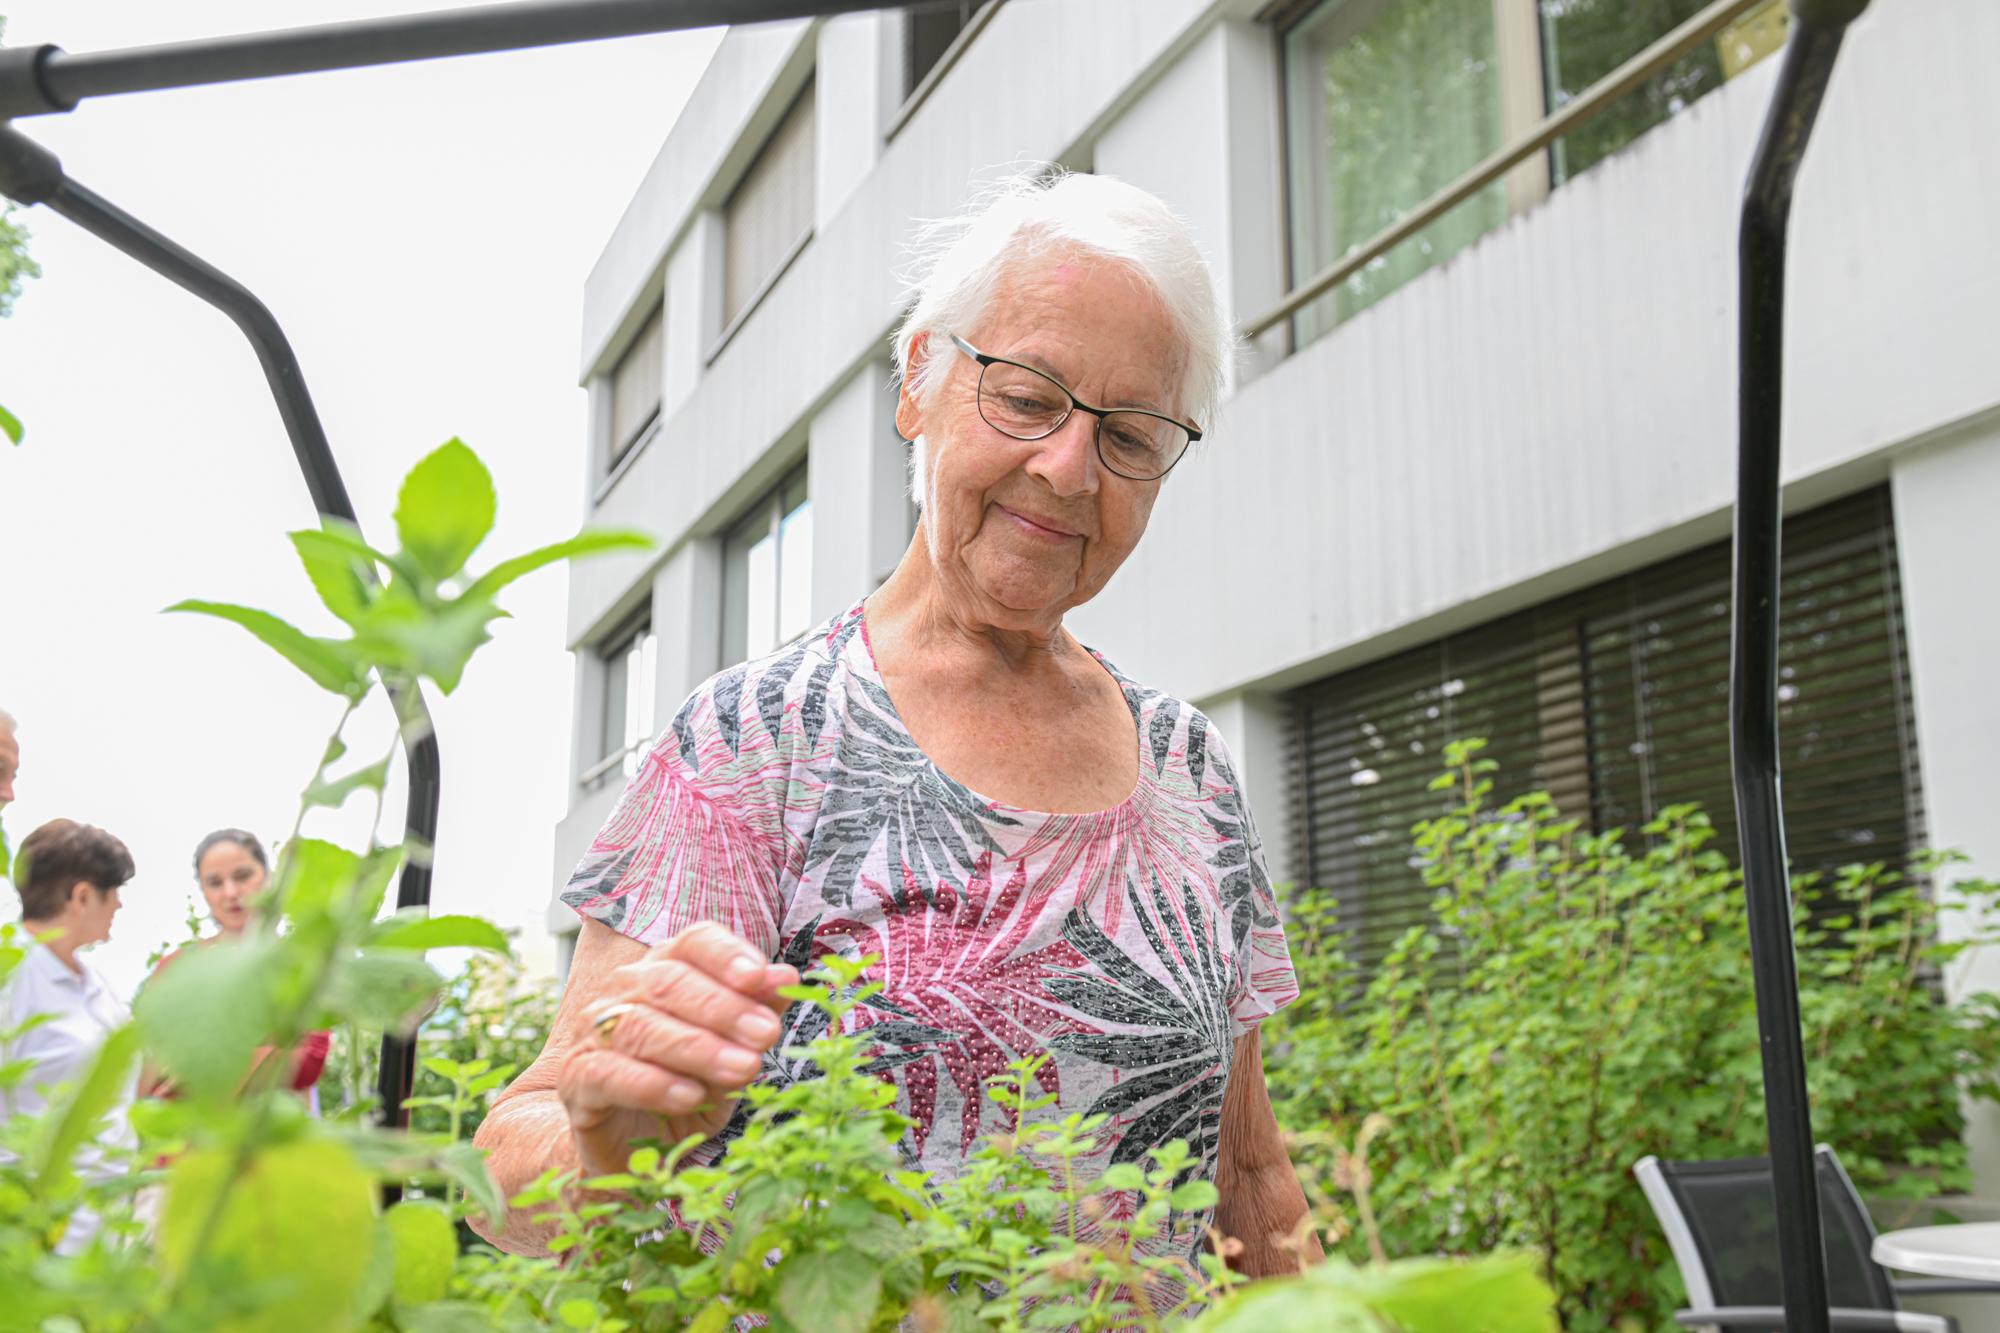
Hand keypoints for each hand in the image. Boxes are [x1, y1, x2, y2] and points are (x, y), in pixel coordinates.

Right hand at [556, 922, 797, 1176]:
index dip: (726, 955)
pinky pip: (609, 1073)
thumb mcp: (733, 1051)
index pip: (693, 942)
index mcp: (664, 969)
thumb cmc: (688, 1086)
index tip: (759, 977)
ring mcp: (593, 1032)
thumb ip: (757, 1012)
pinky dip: (653, 1084)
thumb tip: (786, 976)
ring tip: (742, 1069)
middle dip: (723, 1008)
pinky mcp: (576, 1080)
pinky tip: (689, 1096)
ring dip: (697, 1048)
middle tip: (766, 1035)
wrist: (633, 1146)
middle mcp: (624, 991)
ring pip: (641, 1026)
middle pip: (669, 982)